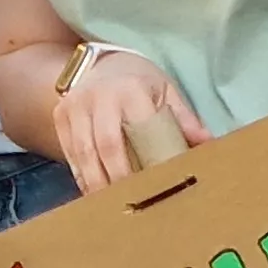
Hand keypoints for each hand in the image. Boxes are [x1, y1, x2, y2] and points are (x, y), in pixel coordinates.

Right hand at [56, 48, 206, 193]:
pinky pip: (69, 152)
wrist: (102, 62)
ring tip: (108, 205)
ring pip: (83, 152)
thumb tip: (207, 143)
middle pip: (105, 146)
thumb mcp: (165, 90)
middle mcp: (99, 97)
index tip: (151, 186)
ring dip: (95, 182)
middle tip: (127, 202)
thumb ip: (183, 118)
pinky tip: (91, 191)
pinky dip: (80, 175)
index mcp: (131, 90)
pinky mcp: (60, 115)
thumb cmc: (140, 81)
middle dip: (115, 178)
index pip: (136, 131)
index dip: (142, 161)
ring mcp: (75, 106)